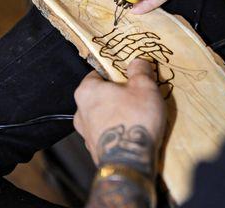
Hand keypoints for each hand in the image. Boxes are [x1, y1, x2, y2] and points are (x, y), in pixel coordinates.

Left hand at [73, 59, 165, 176]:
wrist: (130, 164)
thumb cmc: (134, 119)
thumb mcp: (144, 86)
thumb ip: (140, 71)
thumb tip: (138, 62)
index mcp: (86, 91)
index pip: (97, 73)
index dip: (115, 72)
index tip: (130, 75)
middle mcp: (80, 112)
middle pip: (100, 95)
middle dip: (118, 94)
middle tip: (137, 95)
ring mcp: (85, 134)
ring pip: (103, 115)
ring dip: (117, 113)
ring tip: (138, 115)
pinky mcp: (94, 150)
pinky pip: (107, 133)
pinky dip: (117, 130)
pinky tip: (133, 131)